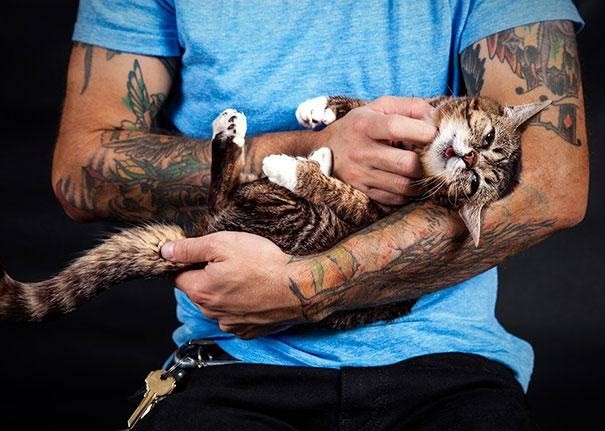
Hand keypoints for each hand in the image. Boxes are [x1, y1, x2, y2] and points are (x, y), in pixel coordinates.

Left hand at [161, 231, 302, 338]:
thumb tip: (165, 251)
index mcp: (200, 290)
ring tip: (246, 276)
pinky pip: (235, 316)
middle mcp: (211, 312)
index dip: (187, 262)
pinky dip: (240, 305)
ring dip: (224, 292)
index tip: (202, 254)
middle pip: (197, 291)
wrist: (299, 287)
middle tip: (230, 261)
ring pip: (216, 305)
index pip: (176, 277)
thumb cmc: (264, 263)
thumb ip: (190, 248)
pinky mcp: (248, 330)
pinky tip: (254, 292)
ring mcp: (230, 324)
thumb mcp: (222, 243)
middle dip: (206, 277)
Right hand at [318, 96, 435, 204]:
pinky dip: (406, 193)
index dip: (421, 131)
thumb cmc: (357, 126)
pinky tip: (406, 181)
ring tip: (420, 170)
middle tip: (430, 158)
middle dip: (425, 162)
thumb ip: (409, 106)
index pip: (396, 127)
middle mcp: (360, 151)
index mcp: (364, 125)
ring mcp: (359, 175)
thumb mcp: (377, 107)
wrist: (321, 150)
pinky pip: (393, 198)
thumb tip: (436, 116)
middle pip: (405, 163)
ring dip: (419, 180)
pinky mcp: (360, 192)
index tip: (433, 133)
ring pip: (403, 185)